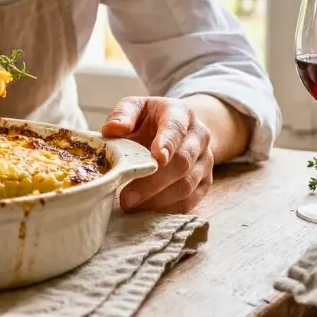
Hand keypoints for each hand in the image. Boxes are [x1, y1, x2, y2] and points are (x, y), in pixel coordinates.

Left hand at [101, 96, 213, 213]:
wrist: (181, 128)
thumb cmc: (151, 119)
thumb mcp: (136, 107)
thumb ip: (123, 115)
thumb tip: (111, 130)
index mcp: (180, 113)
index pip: (176, 127)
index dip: (167, 143)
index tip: (157, 158)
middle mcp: (199, 136)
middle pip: (182, 162)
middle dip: (154, 182)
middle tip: (127, 196)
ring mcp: (205, 160)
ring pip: (187, 185)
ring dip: (158, 198)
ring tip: (132, 204)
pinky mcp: (205, 182)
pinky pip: (190, 200)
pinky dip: (167, 208)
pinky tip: (146, 208)